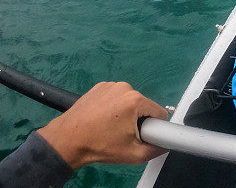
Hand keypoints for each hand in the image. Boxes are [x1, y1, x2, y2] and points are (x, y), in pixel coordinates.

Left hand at [37, 81, 167, 168]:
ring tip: (110, 126)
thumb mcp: (132, 154)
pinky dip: (113, 106)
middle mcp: (124, 87)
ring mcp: (111, 85)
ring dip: (125, 113)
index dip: (153, 127)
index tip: (139, 136)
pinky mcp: (100, 86)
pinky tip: (102, 118)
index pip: (159, 112)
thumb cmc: (98, 146)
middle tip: (122, 134)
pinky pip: (116, 96)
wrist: (66, 141)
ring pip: (130, 101)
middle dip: (137, 120)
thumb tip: (166, 144)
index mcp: (134, 100)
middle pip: (143, 106)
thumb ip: (156, 149)